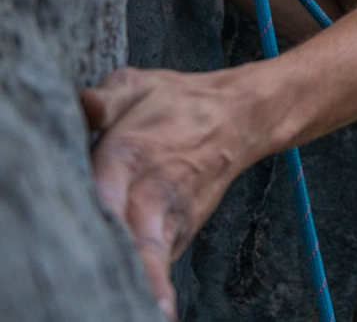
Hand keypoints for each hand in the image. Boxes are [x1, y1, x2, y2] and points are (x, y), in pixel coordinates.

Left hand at [81, 66, 255, 320]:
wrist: (242, 116)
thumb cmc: (176, 102)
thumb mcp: (139, 84)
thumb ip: (106, 97)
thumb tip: (86, 105)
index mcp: (133, 152)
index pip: (109, 191)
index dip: (99, 215)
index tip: (89, 237)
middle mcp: (154, 189)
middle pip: (138, 239)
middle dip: (132, 269)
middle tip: (107, 295)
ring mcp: (172, 215)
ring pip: (155, 258)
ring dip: (145, 284)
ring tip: (146, 310)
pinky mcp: (180, 231)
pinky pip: (161, 263)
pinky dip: (152, 284)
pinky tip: (147, 306)